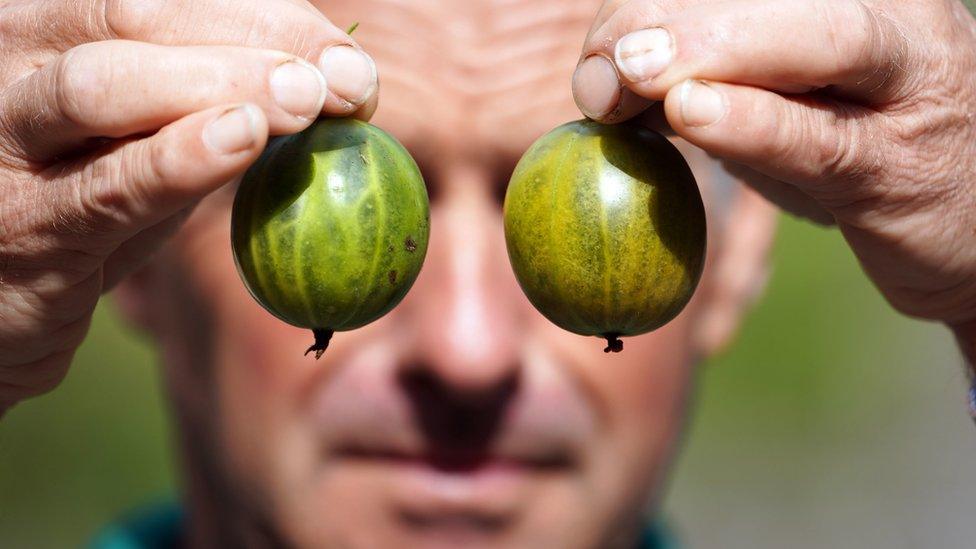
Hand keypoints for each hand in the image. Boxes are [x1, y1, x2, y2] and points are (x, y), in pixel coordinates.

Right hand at [0, 0, 378, 412]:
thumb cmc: (84, 203)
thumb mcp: (145, 138)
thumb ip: (215, 103)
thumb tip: (334, 82)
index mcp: (53, 25)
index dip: (268, 15)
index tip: (348, 59)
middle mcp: (14, 59)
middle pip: (137, 16)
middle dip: (258, 40)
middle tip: (347, 81)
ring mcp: (6, 139)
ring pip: (102, 83)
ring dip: (220, 84)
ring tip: (304, 99)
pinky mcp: (23, 224)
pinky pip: (103, 184)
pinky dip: (176, 159)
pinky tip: (242, 141)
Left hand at [572, 1, 975, 344]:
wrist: (968, 227)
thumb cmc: (856, 150)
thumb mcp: (780, 100)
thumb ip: (706, 79)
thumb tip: (604, 79)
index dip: (652, 0)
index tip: (599, 48)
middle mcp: (892, 15)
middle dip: (665, 19)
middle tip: (602, 64)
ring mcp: (908, 85)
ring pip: (818, 40)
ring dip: (710, 50)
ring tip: (635, 70)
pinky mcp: (900, 168)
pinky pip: (823, 140)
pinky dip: (755, 124)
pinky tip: (694, 113)